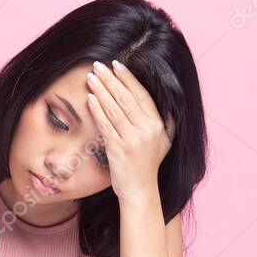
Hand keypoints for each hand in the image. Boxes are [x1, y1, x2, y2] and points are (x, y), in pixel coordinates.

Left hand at [85, 60, 174, 203]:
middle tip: (98, 65)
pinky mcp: (118, 149)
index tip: (117, 65)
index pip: (141, 95)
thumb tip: (167, 100)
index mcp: (158, 125)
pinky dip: (97, 109)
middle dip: (111, 79)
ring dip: (101, 90)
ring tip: (91, 76)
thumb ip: (166, 121)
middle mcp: (147, 130)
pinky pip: (106, 124)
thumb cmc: (149, 165)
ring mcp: (132, 139)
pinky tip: (90, 98)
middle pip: (126, 98)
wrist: (140, 190)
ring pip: (114, 109)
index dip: (128, 78)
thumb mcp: (164, 141)